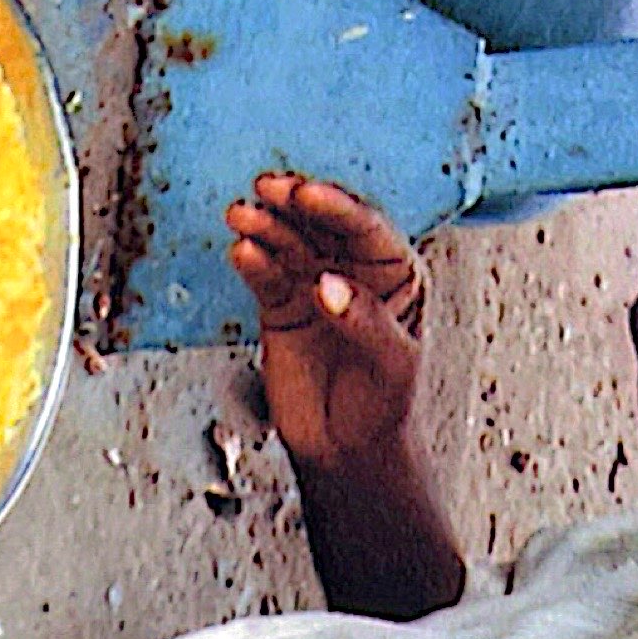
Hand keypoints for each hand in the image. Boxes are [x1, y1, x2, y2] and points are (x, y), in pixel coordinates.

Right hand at [226, 174, 423, 467]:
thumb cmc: (385, 404)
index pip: (367, 228)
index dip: (338, 206)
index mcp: (396, 273)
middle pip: (323, 224)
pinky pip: (264, 274)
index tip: (309, 194)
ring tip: (242, 214)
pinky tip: (241, 249)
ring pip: (288, 242)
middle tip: (270, 188)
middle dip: (296, 202)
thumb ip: (366, 322)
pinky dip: (252, 259)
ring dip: (266, 224)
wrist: (348, 451)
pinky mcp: (279, 305)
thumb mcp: (393, 365)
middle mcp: (354, 269)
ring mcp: (313, 283)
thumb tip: (327, 284)